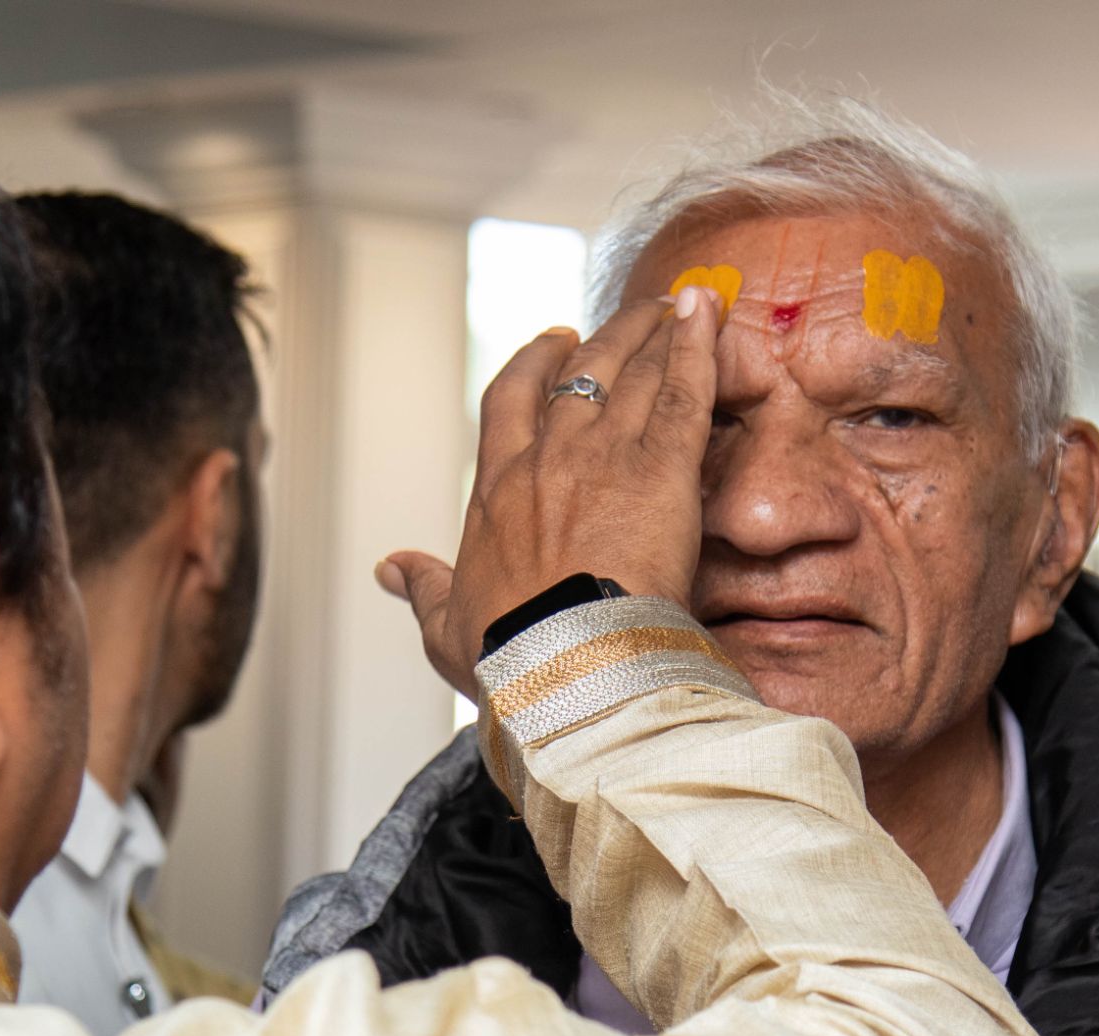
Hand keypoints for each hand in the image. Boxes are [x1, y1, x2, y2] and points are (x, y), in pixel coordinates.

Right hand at [379, 287, 721, 697]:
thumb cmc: (513, 656)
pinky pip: (684, 393)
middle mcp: (548, 460)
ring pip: (632, 372)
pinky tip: (707, 315)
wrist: (566, 665)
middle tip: (629, 319)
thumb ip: (423, 587)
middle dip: (605, 337)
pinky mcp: (663, 471)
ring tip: (677, 307)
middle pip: (578, 373)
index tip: (552, 346)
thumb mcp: (447, 624)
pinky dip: (697, 348)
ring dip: (654, 333)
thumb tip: (391, 569)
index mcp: (496, 491)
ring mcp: (605, 458)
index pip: (509, 402)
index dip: (533, 367)